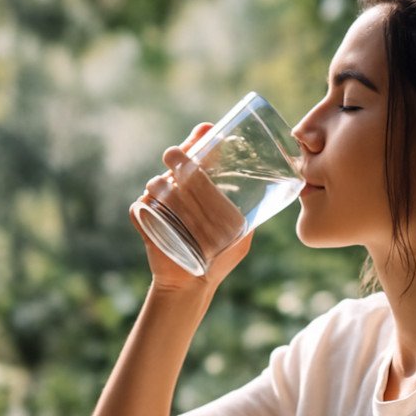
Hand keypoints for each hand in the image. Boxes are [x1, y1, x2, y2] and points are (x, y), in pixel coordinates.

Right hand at [130, 123, 252, 291]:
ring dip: (169, 189)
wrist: (193, 284)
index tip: (208, 131)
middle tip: (185, 158)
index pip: (195, 155)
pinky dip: (148, 208)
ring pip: (157, 184)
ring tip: (180, 196)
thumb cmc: (219, 258)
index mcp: (195, 187)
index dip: (199, 140)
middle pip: (174, 162)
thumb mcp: (241, 234)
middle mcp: (174, 189)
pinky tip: (159, 213)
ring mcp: (156, 203)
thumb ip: (253, 215)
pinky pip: (140, 207)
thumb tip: (275, 196)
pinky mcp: (142, 219)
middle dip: (181, 156)